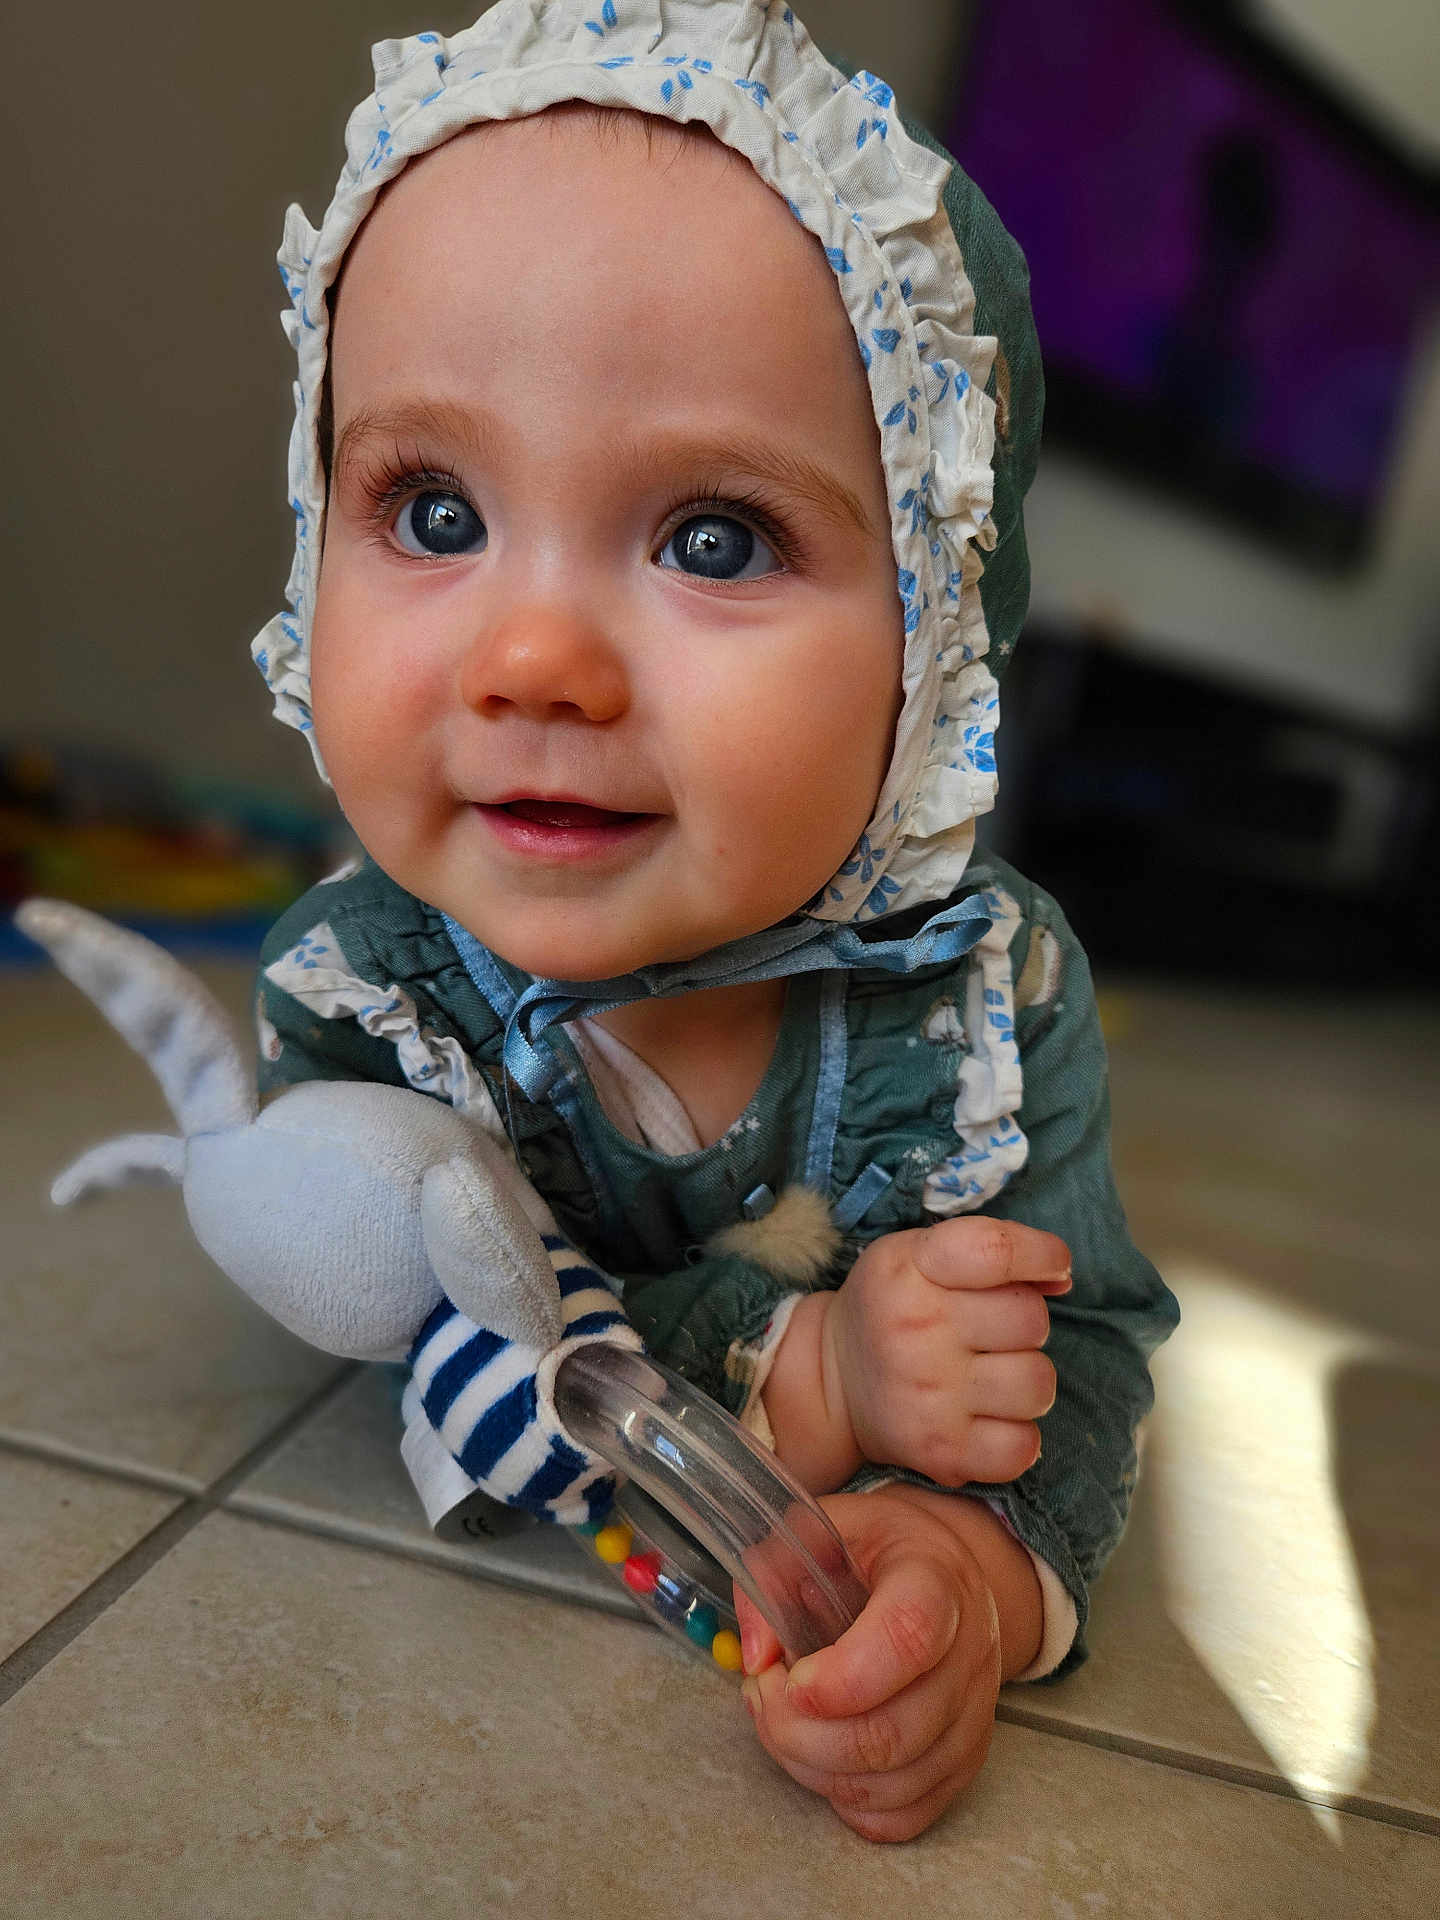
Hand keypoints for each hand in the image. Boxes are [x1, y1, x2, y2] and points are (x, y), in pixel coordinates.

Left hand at [736, 1488, 1037, 1841]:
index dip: (840, 1677)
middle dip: (801, 1735)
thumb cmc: (875, 1551)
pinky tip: (823, 1757)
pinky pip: (906, 1814)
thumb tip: (757, 1655)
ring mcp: (973, 1714)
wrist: (945, 1572)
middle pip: (893, 1734)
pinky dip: (850, 1802)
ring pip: (894, 1784)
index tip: (789, 1675)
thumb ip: (771, 1574)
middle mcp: (969, 1653)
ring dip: (814, 1769)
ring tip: (782, 1722)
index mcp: (934, 1580)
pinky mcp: (964, 1760)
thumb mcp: (815, 1530)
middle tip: (764, 1695)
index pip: (908, 1638)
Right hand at [826, 1217, 1070, 1486]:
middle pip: (1031, 1319)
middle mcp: (917, 1328)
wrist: (833, 1381)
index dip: (1042, 1254)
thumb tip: (1063, 1278)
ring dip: (1026, 1380)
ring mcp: (929, 1394)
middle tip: (992, 1333)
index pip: (996, 1251)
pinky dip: (1017, 1435)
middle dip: (1025, 1325)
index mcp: (912, 1267)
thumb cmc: (893, 1306)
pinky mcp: (940, 1450)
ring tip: (992, 1376)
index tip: (1053, 1265)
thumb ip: (991, 1252)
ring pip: (1037, 1384)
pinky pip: (1023, 1447)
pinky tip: (989, 1417)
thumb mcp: (921, 1253)